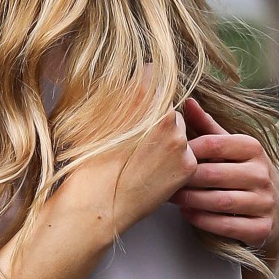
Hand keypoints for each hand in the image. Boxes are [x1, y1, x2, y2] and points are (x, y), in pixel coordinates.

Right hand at [54, 76, 196, 245]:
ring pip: (178, 131)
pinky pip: (185, 153)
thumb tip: (129, 82)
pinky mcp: (188, 164)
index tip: (141, 97)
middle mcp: (166, 115)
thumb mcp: (95, 117)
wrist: (97, 203)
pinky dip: (174, 161)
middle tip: (137, 139)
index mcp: (141, 96)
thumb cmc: (89, 160)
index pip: (152, 75)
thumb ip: (117, 96)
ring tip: (142, 158)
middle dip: (157, 118)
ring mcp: (180, 141)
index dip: (145, 85)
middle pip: (168, 107)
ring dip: (166, 140)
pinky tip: (153, 172)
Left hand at [175, 95, 278, 251]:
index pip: (214, 144)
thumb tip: (188, 102)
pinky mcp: (262, 228)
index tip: (170, 156)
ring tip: (173, 198)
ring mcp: (265, 202)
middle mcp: (262, 174)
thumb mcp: (232, 148)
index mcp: (253, 148)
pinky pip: (227, 225)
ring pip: (220, 201)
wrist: (276, 210)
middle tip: (165, 181)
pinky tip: (188, 213)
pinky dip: (203, 220)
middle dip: (185, 179)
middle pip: (213, 174)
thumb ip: (209, 128)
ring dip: (191, 201)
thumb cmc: (244, 172)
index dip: (188, 151)